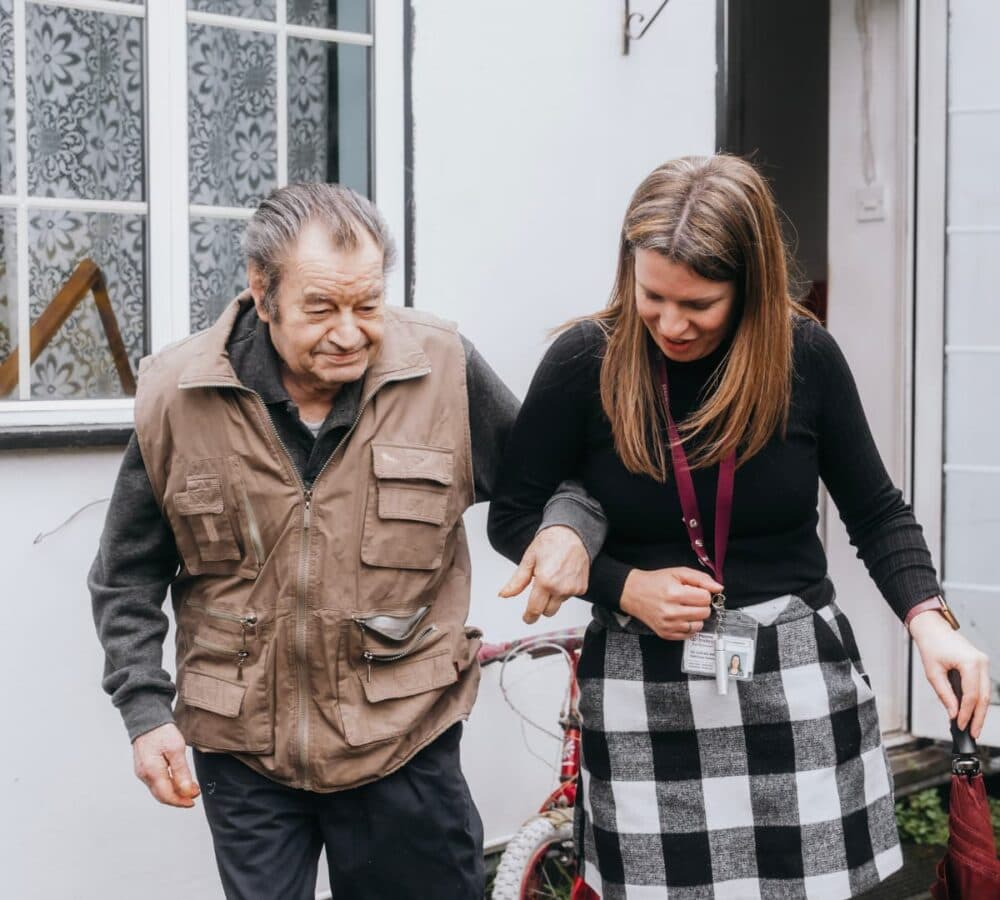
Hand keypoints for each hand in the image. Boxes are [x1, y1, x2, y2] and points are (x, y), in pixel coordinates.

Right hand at [132, 723, 200, 807]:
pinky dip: (168, 784)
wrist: (147, 719)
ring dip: (174, 791)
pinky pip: (156, 782)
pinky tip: (178, 779)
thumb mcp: (176, 749)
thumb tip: (186, 791)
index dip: (180, 801)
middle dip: (179, 798)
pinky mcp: (144, 768)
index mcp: (152, 772)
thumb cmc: (162, 731)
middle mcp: (144, 775)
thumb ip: (181, 772)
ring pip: (159, 789)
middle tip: (194, 794)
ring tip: (190, 787)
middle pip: (162, 795)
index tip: (193, 802)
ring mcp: (142, 772)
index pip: (166, 795)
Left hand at [499, 526, 590, 623]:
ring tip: (552, 577)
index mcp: (545, 581)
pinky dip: (564, 591)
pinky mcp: (582, 588)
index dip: (529, 616)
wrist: (572, 533)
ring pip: (558, 604)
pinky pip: (569, 597)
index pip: (535, 609)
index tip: (527, 618)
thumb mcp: (529, 559)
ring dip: (553, 597)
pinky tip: (562, 576)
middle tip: (538, 592)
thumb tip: (504, 594)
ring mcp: (573, 589)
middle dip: (540, 606)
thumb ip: (517, 581)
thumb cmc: (551, 542)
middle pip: (547, 612)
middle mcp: (561, 588)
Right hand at [619, 567, 721, 639]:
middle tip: (690, 599)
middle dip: (700, 604)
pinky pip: (690, 634)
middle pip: (704, 612)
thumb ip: (701, 579)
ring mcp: (668, 625)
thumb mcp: (677, 573)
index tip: (695, 591)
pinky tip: (681, 617)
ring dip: (696, 616)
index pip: (705, 598)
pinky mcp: (666, 634)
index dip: (703, 593)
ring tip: (685, 608)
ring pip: (699, 625)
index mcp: (674, 593)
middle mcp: (671, 611)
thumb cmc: (655, 582)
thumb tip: (719, 588)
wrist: (633, 593)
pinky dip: (689, 626)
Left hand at [910, 612, 990, 739]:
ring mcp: (983, 663)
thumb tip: (953, 714)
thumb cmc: (931, 645)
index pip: (971, 696)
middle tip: (973, 733)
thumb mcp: (933, 673)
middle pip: (983, 697)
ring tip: (973, 726)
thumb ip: (945, 695)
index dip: (966, 714)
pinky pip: (981, 686)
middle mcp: (981, 662)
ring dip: (979, 711)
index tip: (960, 726)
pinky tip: (971, 711)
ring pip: (985, 693)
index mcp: (970, 663)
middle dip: (978, 718)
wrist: (932, 628)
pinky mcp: (980, 664)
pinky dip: (976, 700)